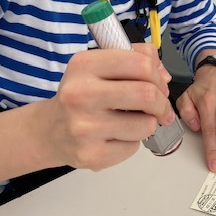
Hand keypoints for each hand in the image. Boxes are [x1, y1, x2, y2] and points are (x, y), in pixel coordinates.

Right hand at [37, 44, 174, 170]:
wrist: (50, 131)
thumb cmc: (82, 95)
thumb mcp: (100, 66)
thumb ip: (136, 60)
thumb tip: (164, 76)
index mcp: (84, 65)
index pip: (140, 64)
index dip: (158, 76)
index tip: (160, 85)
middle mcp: (80, 94)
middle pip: (146, 94)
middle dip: (162, 103)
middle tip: (160, 108)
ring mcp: (83, 127)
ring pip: (146, 124)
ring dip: (148, 123)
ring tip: (133, 121)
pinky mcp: (90, 154)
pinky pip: (133, 147)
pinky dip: (132, 142)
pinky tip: (115, 136)